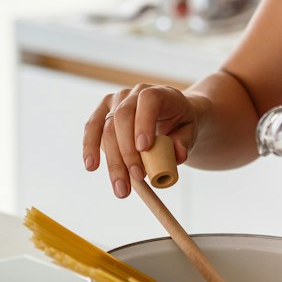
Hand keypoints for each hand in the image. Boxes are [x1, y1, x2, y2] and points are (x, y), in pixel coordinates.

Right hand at [82, 84, 199, 198]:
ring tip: (121, 188)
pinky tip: (91, 166)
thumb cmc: (179, 123)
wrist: (171, 115)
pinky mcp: (103, 112)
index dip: (143, 123)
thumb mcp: (190, 131)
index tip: (144, 148)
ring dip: (113, 161)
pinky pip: (93, 128)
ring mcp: (115, 101)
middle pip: (123, 118)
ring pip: (107, 128)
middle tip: (137, 178)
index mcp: (159, 93)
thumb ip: (184, 142)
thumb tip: (177, 155)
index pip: (148, 100)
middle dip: (128, 151)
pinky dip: (90, 148)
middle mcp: (133, 93)